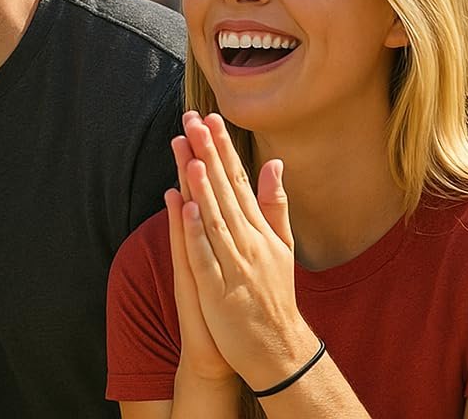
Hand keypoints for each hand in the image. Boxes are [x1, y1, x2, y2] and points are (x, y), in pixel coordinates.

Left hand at [174, 111, 319, 391]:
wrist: (278, 349)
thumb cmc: (274, 294)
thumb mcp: (282, 246)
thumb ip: (274, 204)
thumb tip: (274, 164)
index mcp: (260, 230)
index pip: (240, 181)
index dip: (225, 149)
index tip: (211, 118)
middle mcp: (249, 242)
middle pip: (226, 192)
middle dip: (210, 154)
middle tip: (194, 120)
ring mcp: (235, 266)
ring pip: (215, 219)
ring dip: (203, 187)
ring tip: (193, 154)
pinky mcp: (219, 290)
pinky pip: (205, 257)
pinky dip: (196, 232)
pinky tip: (186, 207)